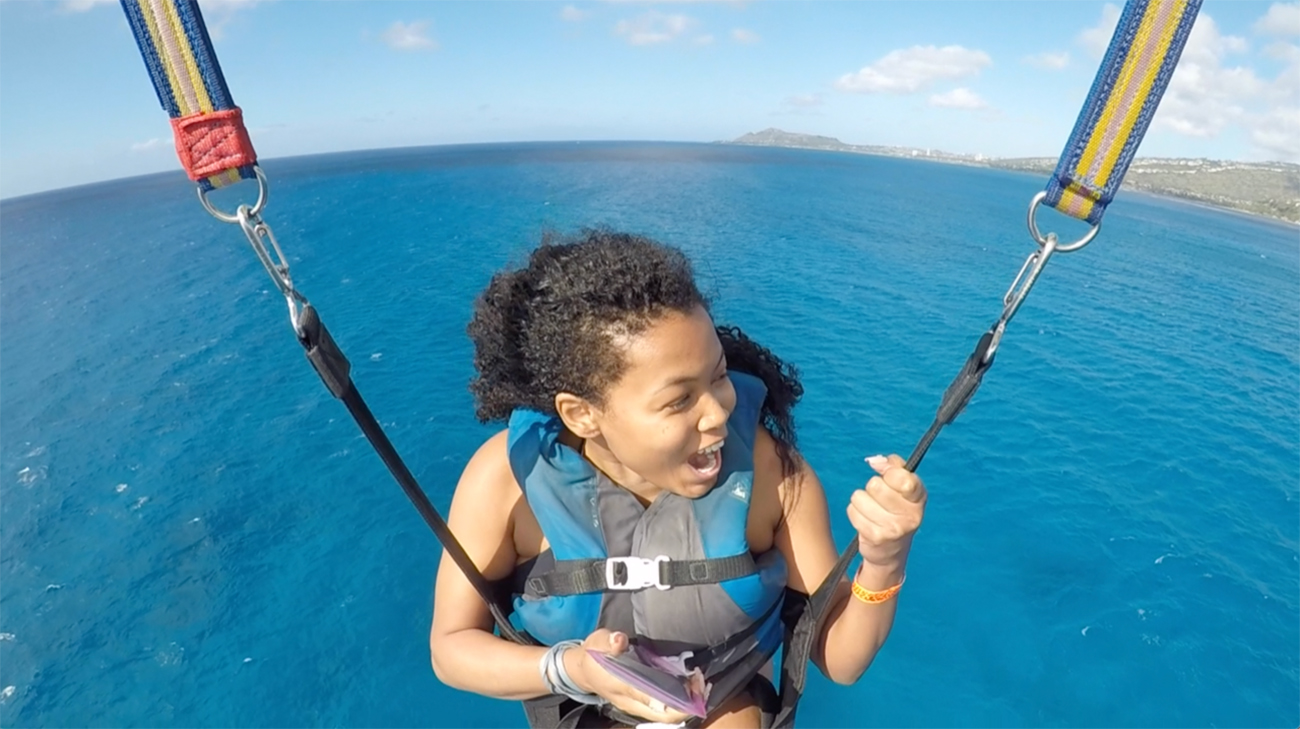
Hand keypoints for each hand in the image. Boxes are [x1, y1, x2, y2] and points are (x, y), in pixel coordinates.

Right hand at [565, 629, 691, 724]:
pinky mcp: (640, 702)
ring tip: (698, 682)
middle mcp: (631, 701)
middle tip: (700, 683)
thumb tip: (619, 640)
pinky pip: (663, 709)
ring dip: (686, 702)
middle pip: (664, 715)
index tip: (692, 684)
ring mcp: (636, 705)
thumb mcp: (598, 642)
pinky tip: (689, 685)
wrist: (581, 670)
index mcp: (622, 687)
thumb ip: (610, 641)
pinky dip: (679, 700)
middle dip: (687, 703)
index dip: (675, 698)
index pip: (651, 700)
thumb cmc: (592, 655)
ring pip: (665, 714)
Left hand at [848, 454, 925, 572]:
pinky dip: (855, 512)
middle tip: (880, 498)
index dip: (889, 472)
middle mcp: (911, 515)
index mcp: (919, 498)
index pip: (904, 479)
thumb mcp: (902, 486)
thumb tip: (874, 461)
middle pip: (875, 485)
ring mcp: (894, 528)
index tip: (886, 475)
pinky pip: (852, 511)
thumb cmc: (896, 509)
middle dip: (872, 487)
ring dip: (861, 500)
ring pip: (860, 496)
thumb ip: (893, 466)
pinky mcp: (876, 537)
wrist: (892, 549)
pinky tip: (866, 520)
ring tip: (872, 510)